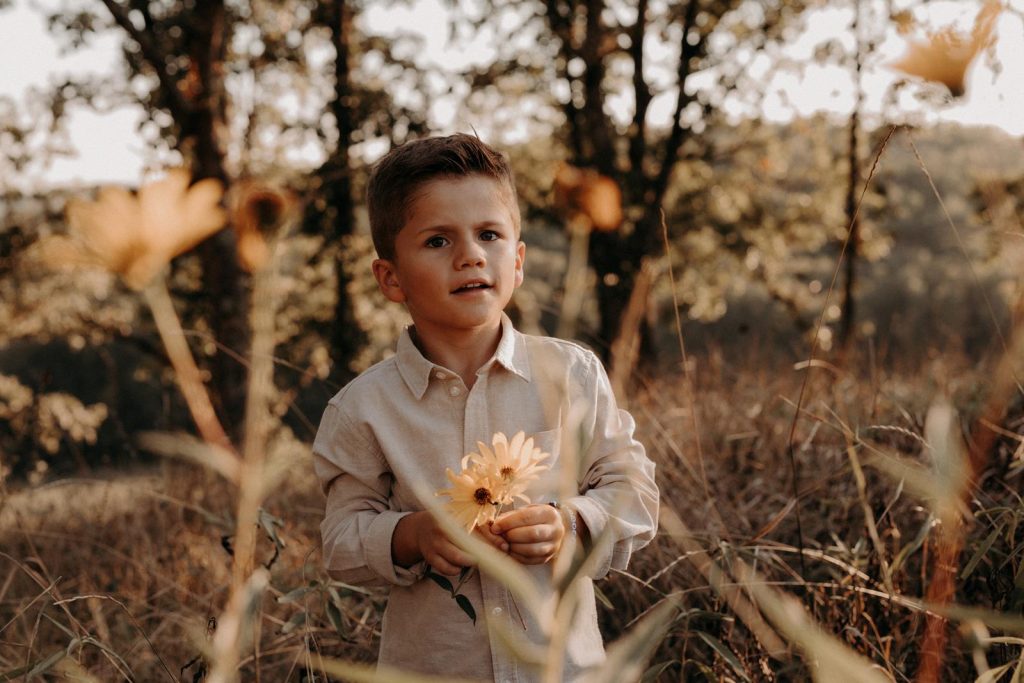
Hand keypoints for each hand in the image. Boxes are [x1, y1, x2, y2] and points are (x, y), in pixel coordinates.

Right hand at [393, 511, 508, 575]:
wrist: (421, 528)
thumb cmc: (450, 524)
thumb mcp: (464, 520)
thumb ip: (483, 529)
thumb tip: (503, 545)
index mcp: (455, 515)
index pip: (478, 528)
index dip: (493, 538)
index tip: (504, 547)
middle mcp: (444, 528)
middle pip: (468, 543)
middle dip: (483, 553)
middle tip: (493, 558)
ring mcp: (436, 542)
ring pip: (458, 558)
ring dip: (470, 562)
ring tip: (475, 560)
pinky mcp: (430, 556)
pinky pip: (447, 569)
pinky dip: (456, 570)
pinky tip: (459, 565)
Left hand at [490, 504, 564, 564]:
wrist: (550, 528)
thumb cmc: (533, 518)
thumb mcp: (524, 511)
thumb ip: (509, 517)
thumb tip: (494, 527)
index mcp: (549, 513)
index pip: (527, 517)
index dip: (508, 523)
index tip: (495, 527)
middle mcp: (555, 530)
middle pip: (531, 534)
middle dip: (512, 535)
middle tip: (501, 535)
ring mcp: (553, 546)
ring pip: (531, 549)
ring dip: (514, 547)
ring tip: (506, 542)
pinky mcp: (547, 558)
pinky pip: (530, 560)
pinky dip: (517, 556)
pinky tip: (511, 550)